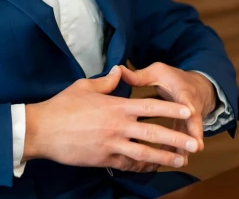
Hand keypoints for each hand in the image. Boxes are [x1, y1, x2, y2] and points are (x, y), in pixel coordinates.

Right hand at [23, 66, 199, 172]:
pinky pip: (128, 164)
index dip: (171, 109)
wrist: (43, 130)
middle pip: (153, 132)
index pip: (150, 107)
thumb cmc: (62, 106)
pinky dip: (142, 167)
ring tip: (181, 159)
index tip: (188, 111)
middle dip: (176, 137)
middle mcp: (117, 126)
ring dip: (165, 157)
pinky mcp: (103, 159)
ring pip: (145, 153)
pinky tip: (153, 167)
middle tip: (195, 143)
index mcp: (115, 106)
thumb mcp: (84, 86)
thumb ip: (106, 81)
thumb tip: (118, 70)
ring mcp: (111, 145)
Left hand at [119, 63, 215, 165]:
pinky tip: (172, 163)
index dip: (187, 105)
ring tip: (182, 161)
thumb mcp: (159, 72)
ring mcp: (190, 120)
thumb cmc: (173, 79)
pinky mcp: (187, 130)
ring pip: (190, 135)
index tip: (190, 112)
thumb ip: (140, 76)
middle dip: (194, 133)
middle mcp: (190, 107)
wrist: (196, 88)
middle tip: (195, 146)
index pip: (186, 97)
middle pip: (194, 121)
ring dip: (187, 148)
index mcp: (182, 91)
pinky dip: (179, 151)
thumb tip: (119, 70)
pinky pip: (184, 141)